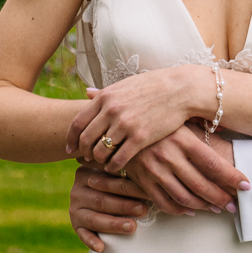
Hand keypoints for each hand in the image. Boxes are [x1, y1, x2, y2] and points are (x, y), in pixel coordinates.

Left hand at [66, 66, 207, 171]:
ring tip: (103, 162)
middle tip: (85, 158)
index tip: (70, 148)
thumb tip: (85, 92)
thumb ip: (104, 92)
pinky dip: (114, 166)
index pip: (77, 122)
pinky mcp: (141, 137)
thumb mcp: (124, 85)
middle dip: (83, 151)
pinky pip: (119, 159)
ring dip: (99, 160)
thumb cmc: (153, 86)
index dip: (71, 138)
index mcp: (105, 97)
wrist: (180, 89)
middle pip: (86, 139)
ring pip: (101, 151)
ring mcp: (126, 124)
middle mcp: (111, 110)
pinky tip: (116, 167)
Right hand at [70, 165, 149, 252]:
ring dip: (113, 224)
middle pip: (101, 200)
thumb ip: (126, 174)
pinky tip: (101, 247)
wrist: (99, 193)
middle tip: (143, 210)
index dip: (129, 187)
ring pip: (93, 218)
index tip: (147, 192)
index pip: (108, 180)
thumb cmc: (116, 181)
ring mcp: (75, 209)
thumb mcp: (117, 173)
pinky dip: (91, 241)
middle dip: (124, 206)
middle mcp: (77, 191)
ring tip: (132, 226)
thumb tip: (149, 180)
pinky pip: (82, 234)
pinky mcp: (76, 225)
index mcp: (87, 173)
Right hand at [117, 123, 244, 215]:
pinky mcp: (142, 180)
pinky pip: (163, 202)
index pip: (214, 164)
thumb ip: (200, 126)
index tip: (246, 186)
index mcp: (183, 139)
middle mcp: (170, 156)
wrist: (118, 120)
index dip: (232, 177)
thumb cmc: (155, 116)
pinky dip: (179, 209)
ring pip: (184, 196)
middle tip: (235, 205)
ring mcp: (155, 170)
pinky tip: (190, 210)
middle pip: (202, 184)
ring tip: (216, 209)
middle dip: (221, 198)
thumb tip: (224, 132)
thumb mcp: (178, 118)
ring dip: (203, 206)